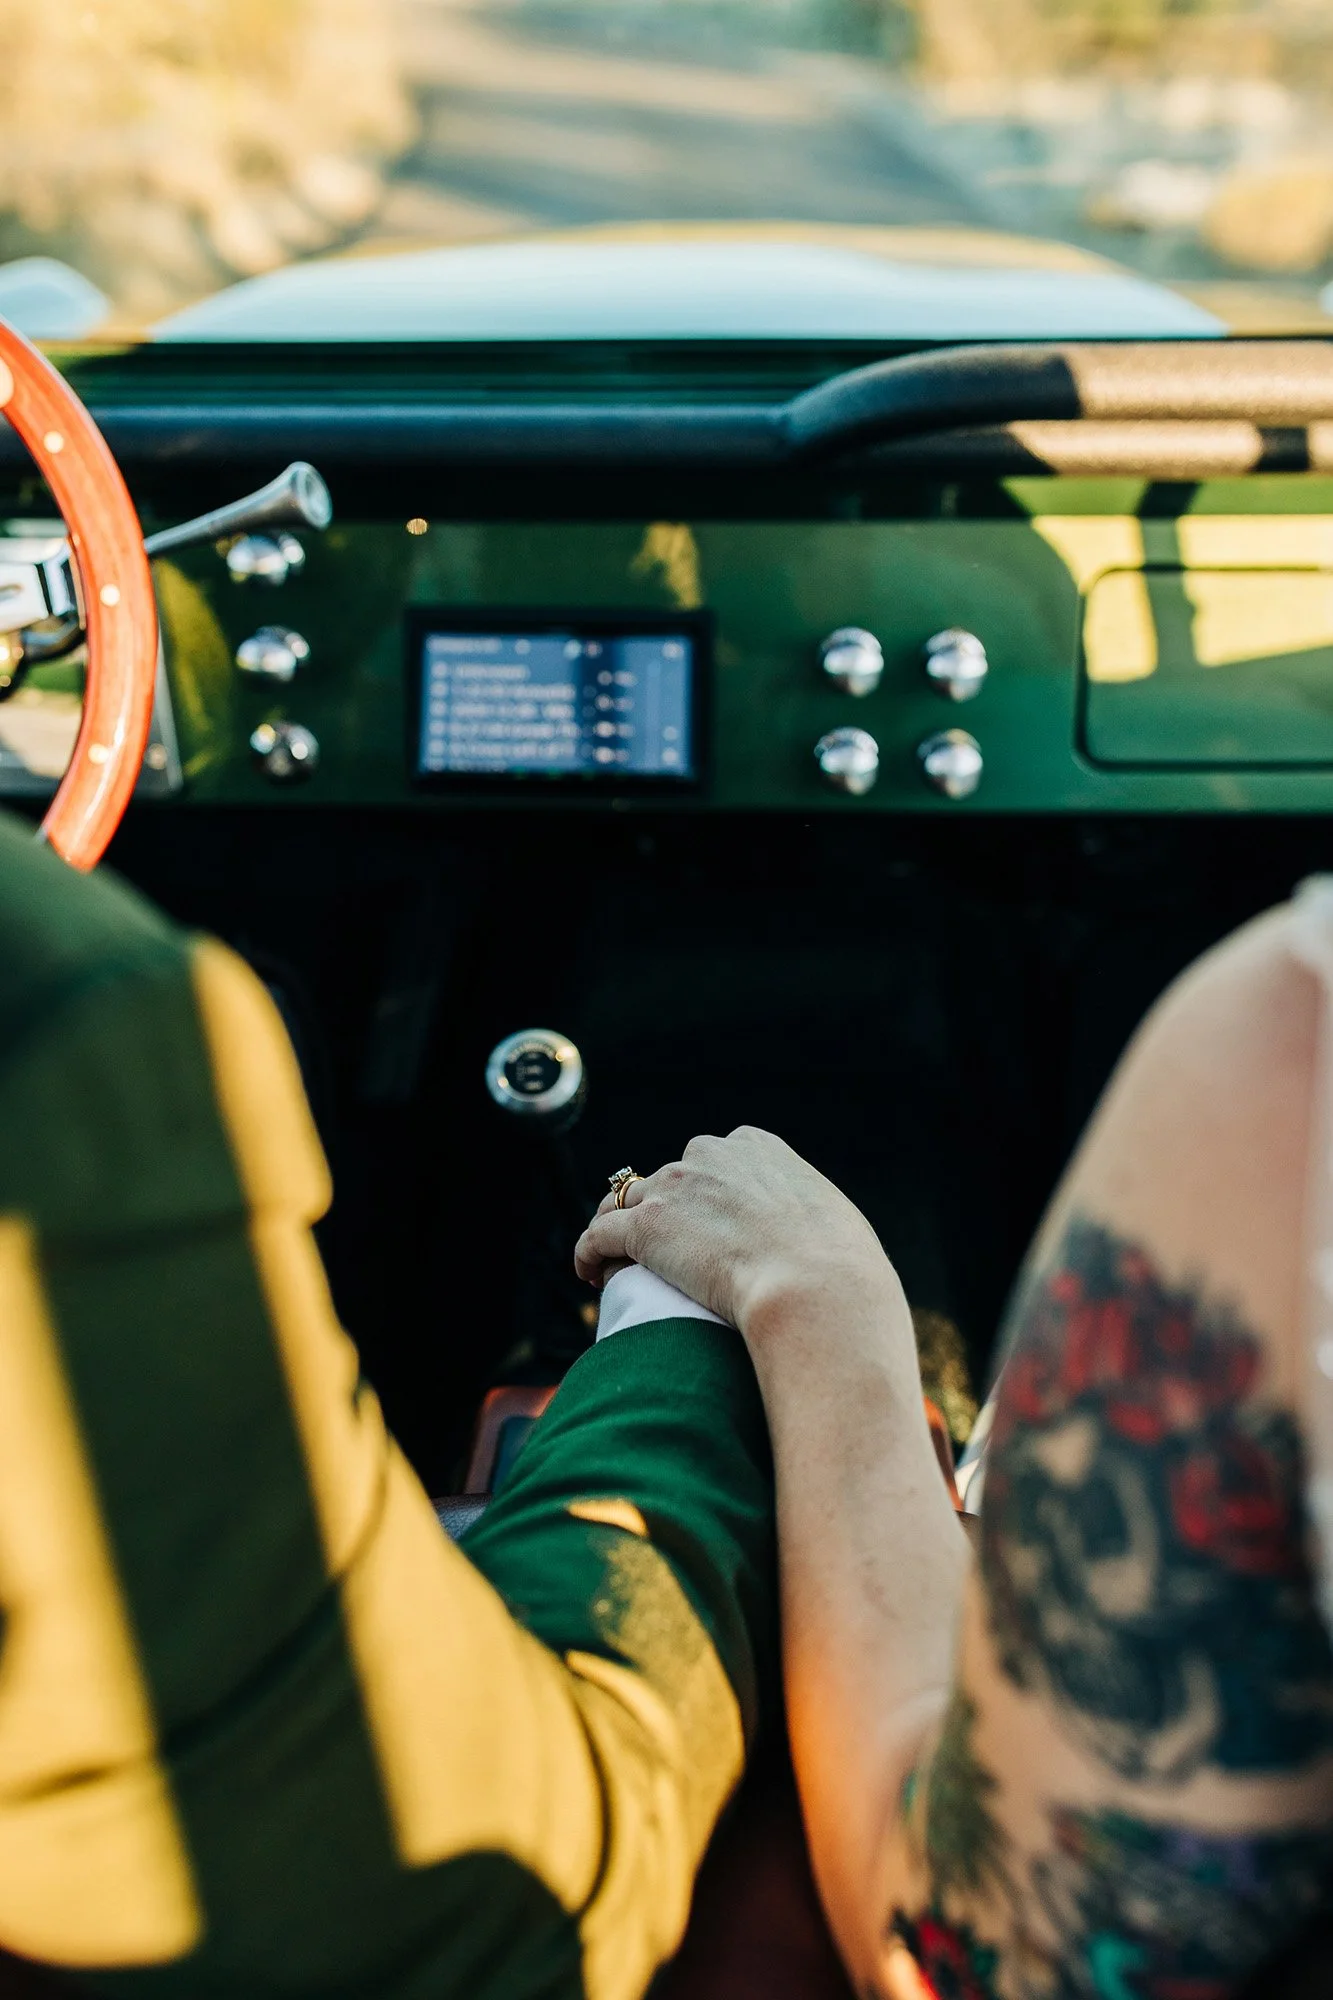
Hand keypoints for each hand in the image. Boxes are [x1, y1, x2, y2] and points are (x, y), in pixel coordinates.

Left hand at [575, 1126, 891, 1335]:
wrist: (816, 1285)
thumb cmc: (838, 1268)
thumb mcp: (832, 1221)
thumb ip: (806, 1216)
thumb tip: (817, 1240)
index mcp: (757, 1147)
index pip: (713, 1159)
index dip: (702, 1193)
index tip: (702, 1224)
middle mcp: (709, 1155)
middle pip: (668, 1177)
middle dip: (663, 1209)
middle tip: (662, 1252)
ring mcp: (674, 1188)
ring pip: (625, 1203)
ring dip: (619, 1230)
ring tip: (611, 1265)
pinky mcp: (645, 1228)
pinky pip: (598, 1234)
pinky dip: (588, 1253)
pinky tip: (589, 1274)